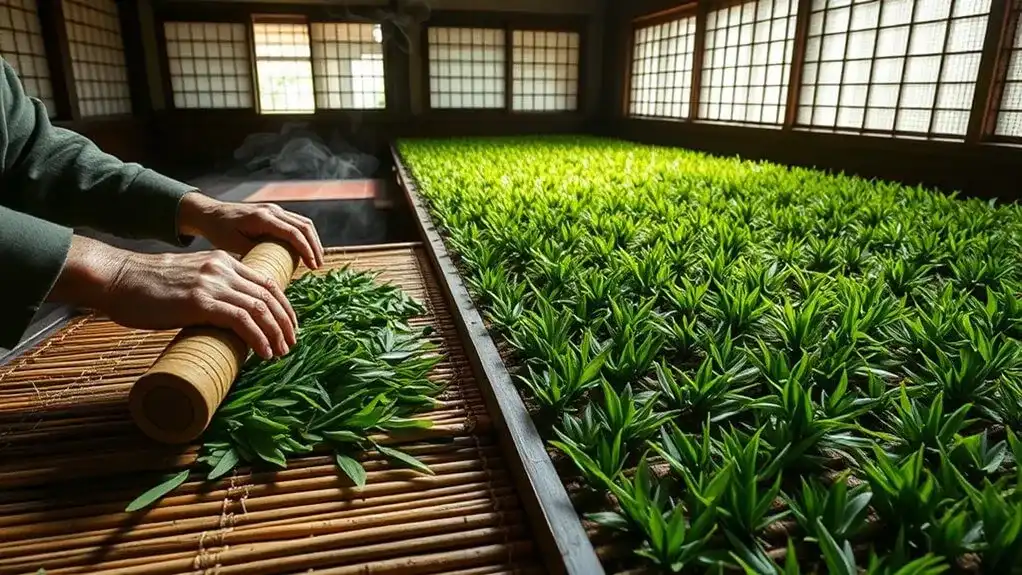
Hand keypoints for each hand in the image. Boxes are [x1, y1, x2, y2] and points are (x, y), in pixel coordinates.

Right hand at [50, 236, 296, 358]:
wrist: (117, 279)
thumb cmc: (146, 288)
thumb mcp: (189, 281)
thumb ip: (211, 291)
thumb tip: (228, 320)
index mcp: (223, 261)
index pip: (266, 283)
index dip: (283, 306)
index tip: (288, 327)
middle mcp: (223, 268)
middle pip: (269, 295)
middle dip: (285, 322)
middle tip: (290, 344)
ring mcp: (212, 284)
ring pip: (260, 308)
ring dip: (275, 333)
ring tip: (280, 352)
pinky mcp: (200, 301)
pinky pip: (241, 320)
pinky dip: (258, 338)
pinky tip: (263, 353)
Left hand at [178, 193, 323, 268]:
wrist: (209, 213)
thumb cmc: (217, 230)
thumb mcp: (233, 245)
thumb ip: (254, 254)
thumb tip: (272, 272)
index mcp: (262, 217)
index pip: (293, 233)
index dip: (307, 250)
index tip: (313, 267)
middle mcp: (272, 210)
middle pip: (304, 226)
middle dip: (315, 247)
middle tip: (318, 266)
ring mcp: (274, 209)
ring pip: (303, 223)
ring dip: (312, 241)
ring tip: (315, 260)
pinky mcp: (273, 212)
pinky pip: (296, 222)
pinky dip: (304, 236)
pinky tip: (305, 250)